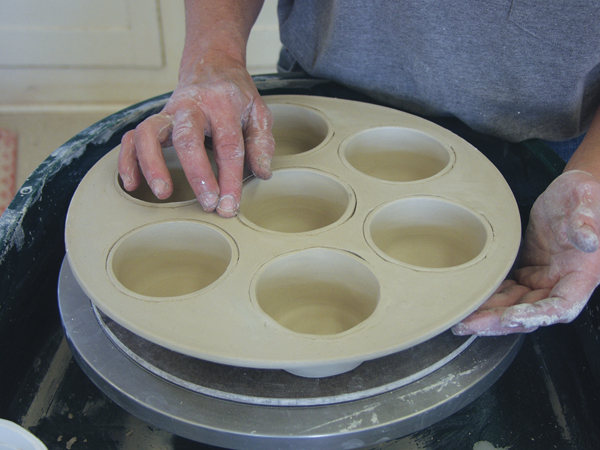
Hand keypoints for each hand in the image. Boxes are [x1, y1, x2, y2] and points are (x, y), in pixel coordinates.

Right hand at [118, 53, 274, 216]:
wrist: (212, 63)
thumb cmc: (235, 94)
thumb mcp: (258, 112)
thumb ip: (261, 143)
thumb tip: (262, 173)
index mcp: (222, 104)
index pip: (228, 145)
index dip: (229, 178)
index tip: (230, 205)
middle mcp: (192, 105)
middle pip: (187, 138)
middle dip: (197, 174)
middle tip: (207, 203)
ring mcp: (168, 111)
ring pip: (149, 133)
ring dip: (152, 165)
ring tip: (163, 193)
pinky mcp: (154, 119)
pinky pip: (131, 138)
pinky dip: (127, 161)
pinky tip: (132, 184)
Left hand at [453, 170, 599, 335]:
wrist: (570, 192)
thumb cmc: (583, 194)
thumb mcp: (586, 199)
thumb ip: (586, 220)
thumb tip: (589, 240)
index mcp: (582, 274)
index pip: (561, 306)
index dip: (535, 315)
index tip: (510, 317)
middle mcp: (562, 282)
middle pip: (530, 313)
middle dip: (499, 321)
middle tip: (469, 324)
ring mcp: (543, 280)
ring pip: (515, 306)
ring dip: (489, 314)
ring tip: (462, 319)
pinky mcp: (528, 273)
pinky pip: (507, 292)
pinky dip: (489, 298)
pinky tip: (469, 300)